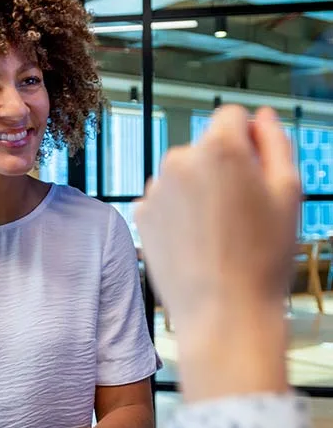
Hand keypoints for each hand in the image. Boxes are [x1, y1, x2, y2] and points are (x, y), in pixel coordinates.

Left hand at [135, 106, 299, 401]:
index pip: (231, 116)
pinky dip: (176, 211)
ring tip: (216, 231)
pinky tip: (193, 240)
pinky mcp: (140, 212)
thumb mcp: (288, 192)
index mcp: (219, 148)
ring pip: (182, 174)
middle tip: (239, 210)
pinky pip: (164, 199)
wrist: (222, 311)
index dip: (247, 140)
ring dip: (196, 189)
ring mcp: (155, 187)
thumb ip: (275, 143)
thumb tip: (259, 116)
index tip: (254, 171)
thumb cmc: (264, 255)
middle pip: (204, 147)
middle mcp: (179, 159)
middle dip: (220, 166)